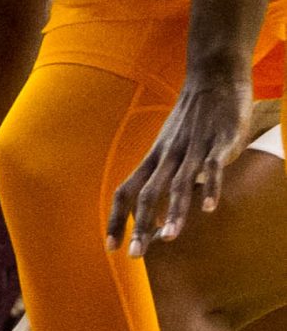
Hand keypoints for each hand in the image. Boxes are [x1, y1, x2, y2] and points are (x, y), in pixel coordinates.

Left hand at [107, 68, 251, 254]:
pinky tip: (209, 208)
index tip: (110, 248)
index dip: (116, 220)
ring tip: (169, 237)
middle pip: (148, 194)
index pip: (126, 192)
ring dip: (174, 211)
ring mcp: (193, 149)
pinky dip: (212, 186)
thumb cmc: (191, 118)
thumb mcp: (169, 147)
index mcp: (153, 159)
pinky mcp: (220, 141)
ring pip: (179, 184)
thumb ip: (163, 178)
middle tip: (135, 255)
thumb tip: (156, 216)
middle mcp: (168, 156)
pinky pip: (213, 166)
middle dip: (140, 226)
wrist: (214, 75)